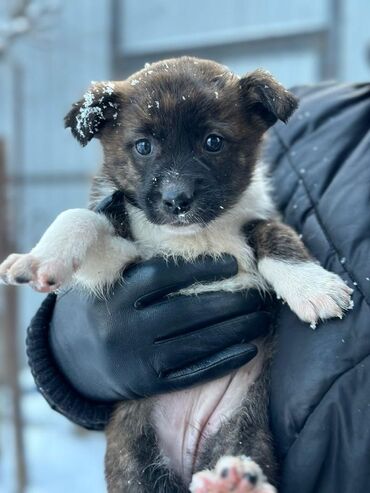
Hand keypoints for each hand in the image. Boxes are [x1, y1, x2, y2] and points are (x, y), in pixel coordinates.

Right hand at [51, 255, 270, 398]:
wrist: (71, 357)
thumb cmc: (102, 303)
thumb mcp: (102, 273)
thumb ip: (121, 243)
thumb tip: (153, 210)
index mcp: (114, 293)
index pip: (163, 276)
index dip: (201, 268)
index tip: (232, 263)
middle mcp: (123, 326)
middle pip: (186, 311)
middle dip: (229, 302)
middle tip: (257, 294)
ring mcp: (134, 359)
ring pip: (194, 342)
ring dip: (234, 330)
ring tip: (261, 318)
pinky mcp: (145, 384)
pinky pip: (190, 374)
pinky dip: (222, 362)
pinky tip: (249, 350)